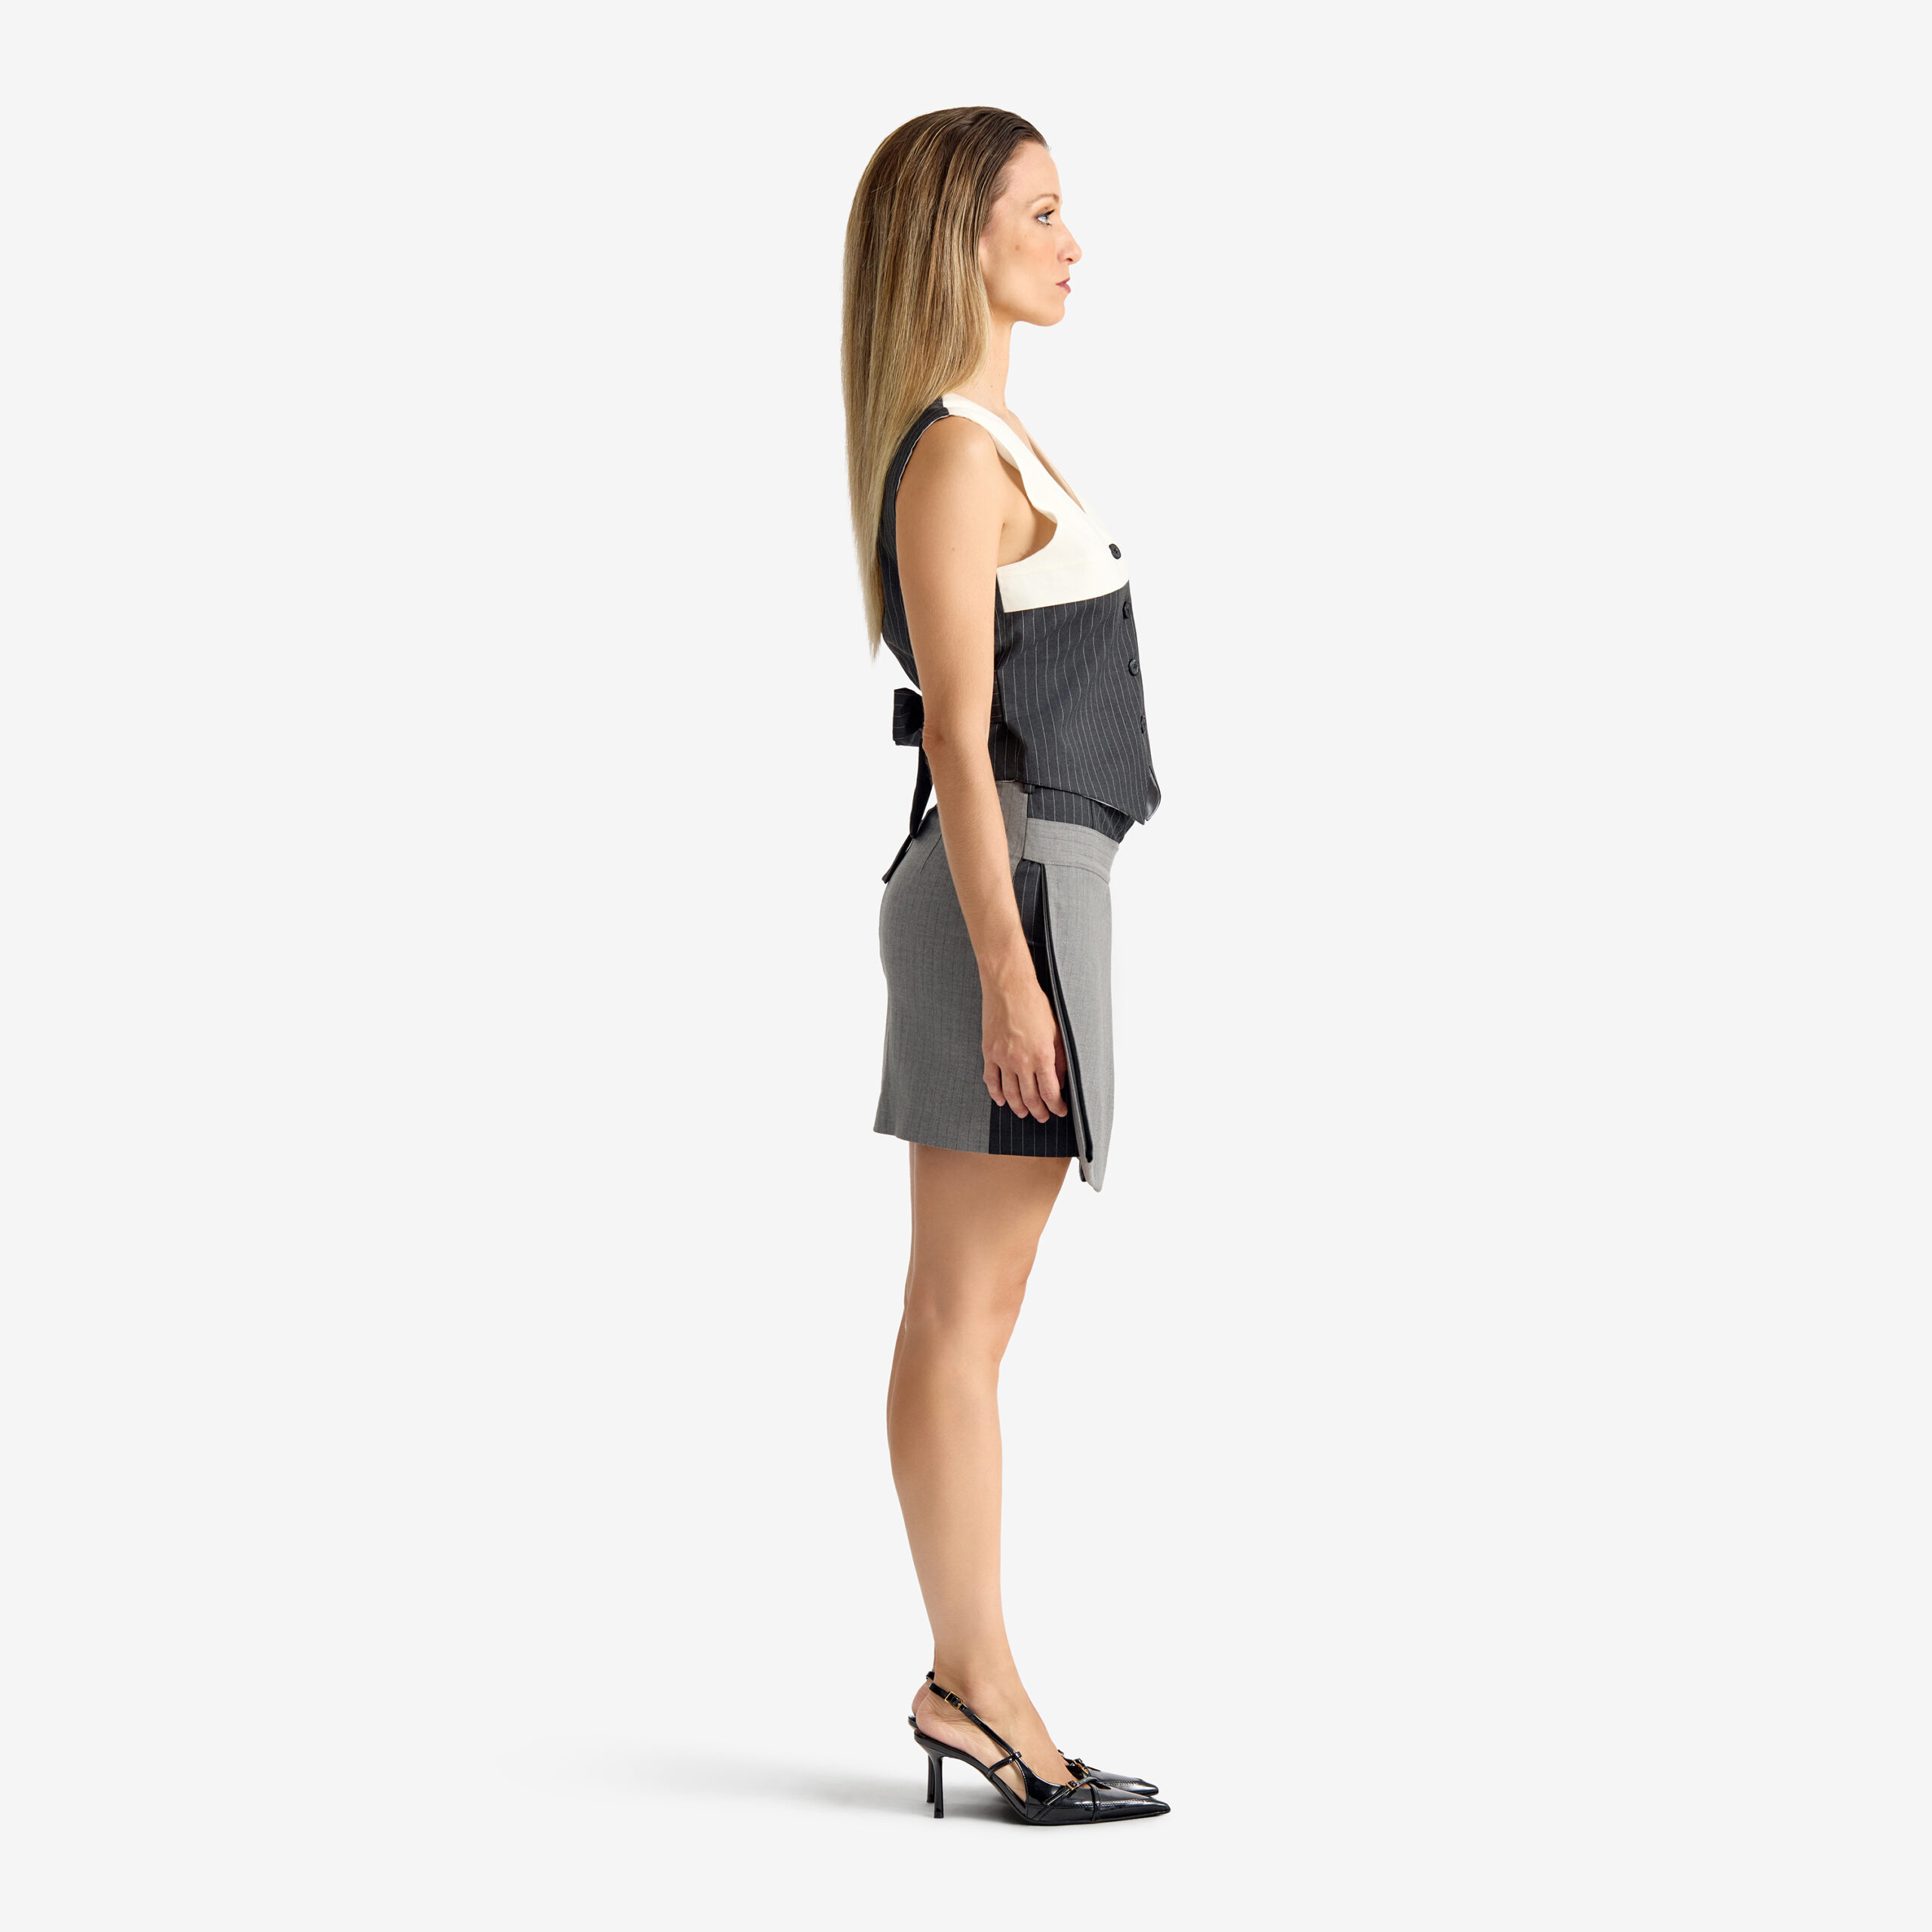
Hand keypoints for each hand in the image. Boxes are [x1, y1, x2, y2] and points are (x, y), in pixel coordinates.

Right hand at [981, 965, 1069, 1122]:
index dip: (1056, 1106)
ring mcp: (1003, 1058)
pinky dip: (996, 1094)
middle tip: (1043, 1117)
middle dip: (1038, 1111)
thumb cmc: (1035, 1005)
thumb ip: (1059, 1058)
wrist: (1009, 988)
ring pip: (1010, 1093)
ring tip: (1023, 1113)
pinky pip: (991, 1080)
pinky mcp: (989, 1052)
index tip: (1059, 1111)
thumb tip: (1060, 1079)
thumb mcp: (1056, 1031)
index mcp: (1042, 1056)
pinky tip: (1001, 1100)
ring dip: (1018, 1107)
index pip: (1050, 1093)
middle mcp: (1022, 1062)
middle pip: (1030, 1098)